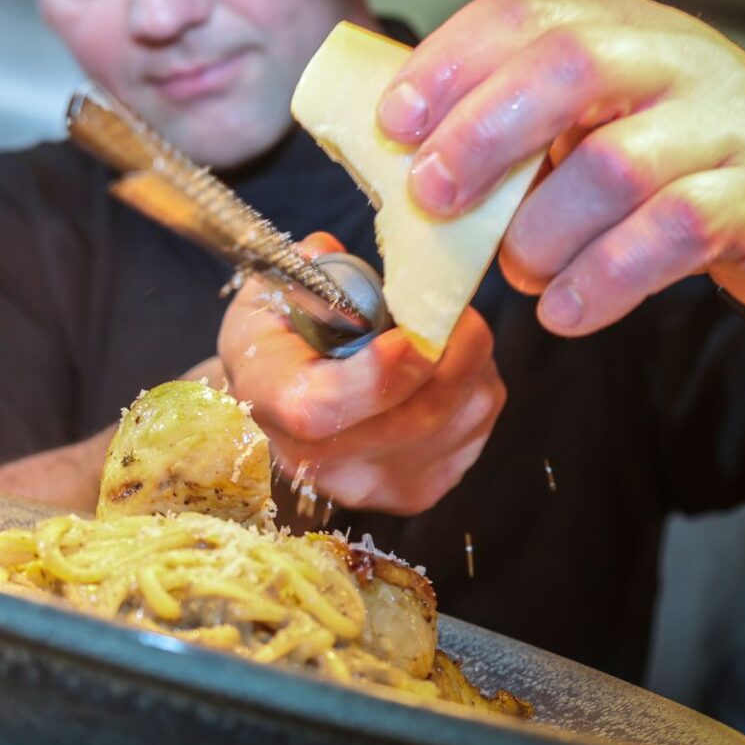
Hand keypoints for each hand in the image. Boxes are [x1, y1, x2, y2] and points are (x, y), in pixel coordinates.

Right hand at [218, 233, 505, 513]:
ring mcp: (375, 485)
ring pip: (459, 418)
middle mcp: (323, 463)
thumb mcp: (269, 292)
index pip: (325, 409)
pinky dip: (474, 386)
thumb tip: (333, 254)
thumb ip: (304, 273)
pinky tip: (445, 364)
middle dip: (451, 348)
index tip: (411, 332)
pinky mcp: (418, 490)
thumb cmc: (273, 340)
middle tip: (450, 300)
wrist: (274, 400)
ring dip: (468, 362)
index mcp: (272, 404)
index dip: (377, 375)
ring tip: (443, 327)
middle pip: (414, 417)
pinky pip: (474, 429)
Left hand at [377, 0, 744, 333]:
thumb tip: (402, 164)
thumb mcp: (598, 118)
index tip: (393, 121)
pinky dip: (600, 280)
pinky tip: (564, 308)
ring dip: (541, 232)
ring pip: (614, 166)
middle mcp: (674, 58)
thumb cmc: (678, 158)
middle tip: (432, 197)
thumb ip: (516, 125)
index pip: (522, 11)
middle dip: (483, 134)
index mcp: (617, 25)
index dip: (448, 61)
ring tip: (517, 272)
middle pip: (569, 68)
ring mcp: (725, 124)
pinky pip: (669, 236)